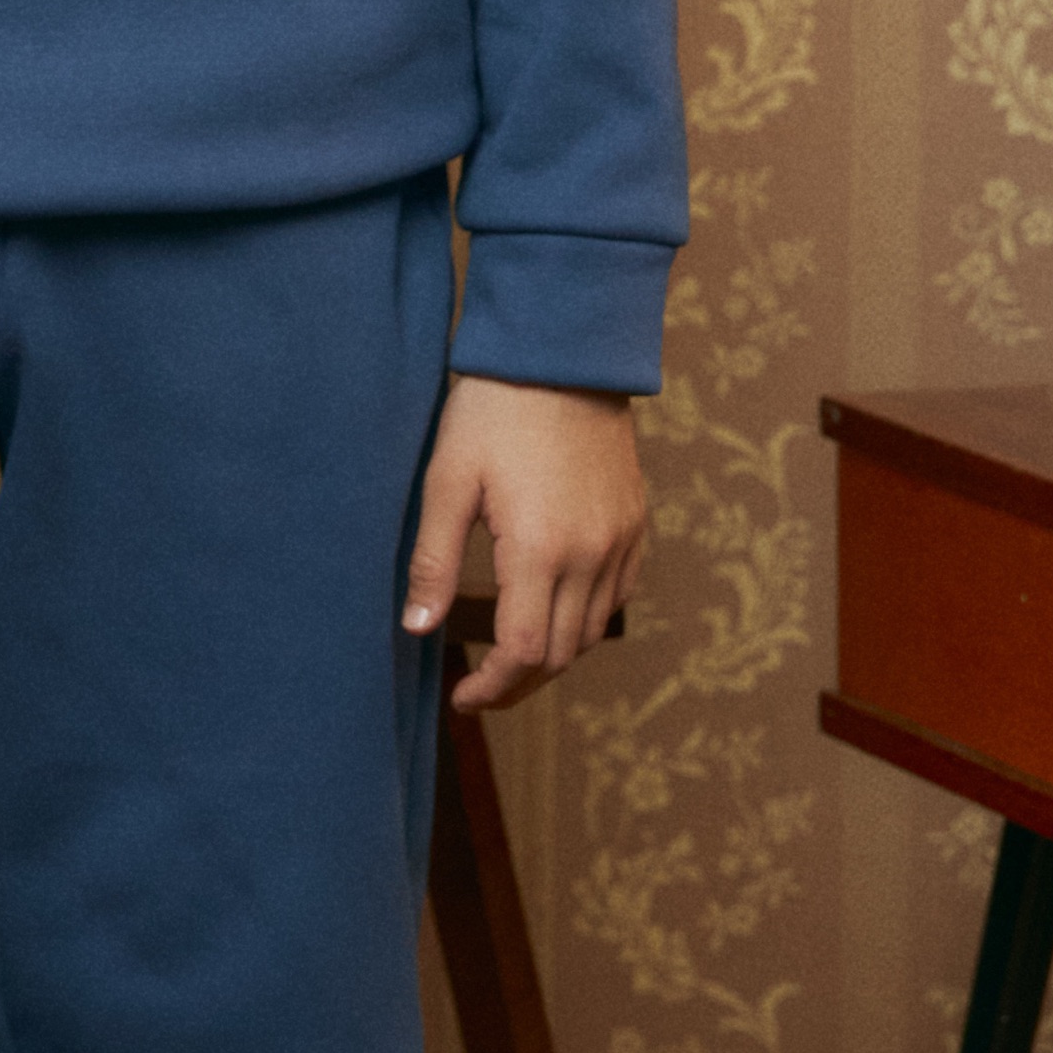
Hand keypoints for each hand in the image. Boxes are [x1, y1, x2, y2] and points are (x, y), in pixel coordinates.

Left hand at [402, 376, 646, 713]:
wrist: (561, 354)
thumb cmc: (494, 410)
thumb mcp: (447, 482)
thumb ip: (433, 562)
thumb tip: (417, 629)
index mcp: (539, 549)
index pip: (523, 652)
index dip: (493, 688)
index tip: (462, 698)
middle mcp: (591, 554)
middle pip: (562, 655)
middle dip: (519, 683)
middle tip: (479, 687)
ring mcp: (621, 540)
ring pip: (593, 632)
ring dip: (553, 656)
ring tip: (510, 656)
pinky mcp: (636, 523)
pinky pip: (618, 596)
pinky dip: (587, 620)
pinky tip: (555, 612)